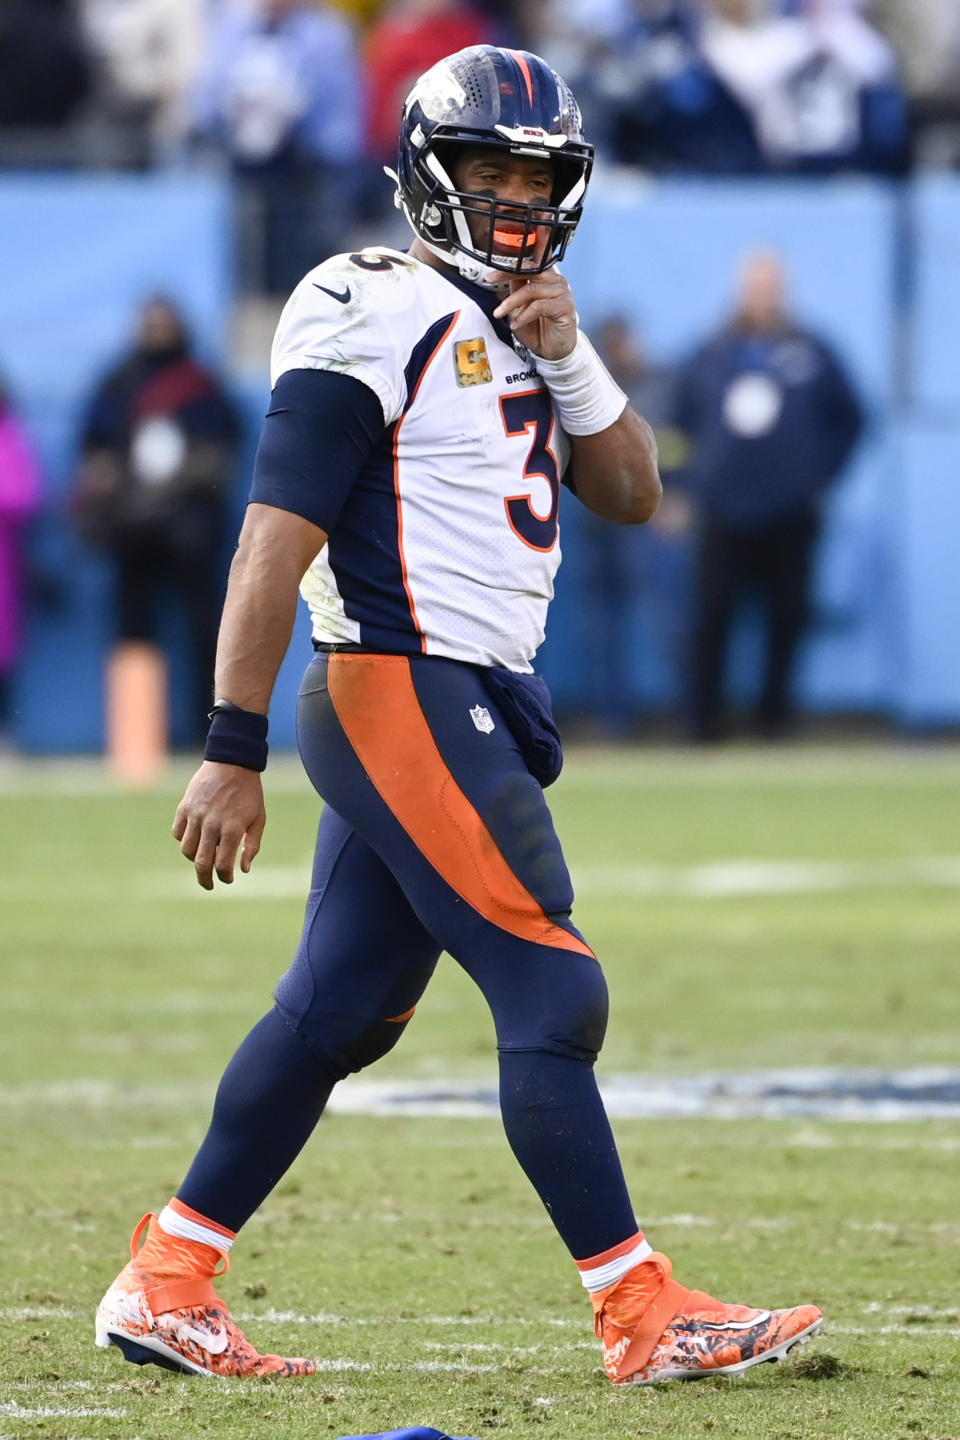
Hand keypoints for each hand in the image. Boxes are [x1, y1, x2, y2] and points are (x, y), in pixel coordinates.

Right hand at [172, 761, 265, 890]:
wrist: (232, 762)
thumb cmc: (249, 793)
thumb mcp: (258, 819)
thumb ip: (252, 846)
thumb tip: (244, 870)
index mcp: (232, 829)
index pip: (223, 865)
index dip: (225, 877)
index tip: (228, 879)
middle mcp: (212, 824)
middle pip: (201, 862)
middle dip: (205, 879)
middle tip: (209, 885)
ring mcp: (196, 815)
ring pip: (187, 849)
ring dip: (194, 859)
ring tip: (203, 858)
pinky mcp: (185, 807)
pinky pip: (178, 832)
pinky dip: (184, 840)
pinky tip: (195, 839)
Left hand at [493, 270, 577, 359]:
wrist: (553, 351)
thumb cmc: (540, 331)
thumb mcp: (520, 308)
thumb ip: (516, 290)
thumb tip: (503, 276)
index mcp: (547, 278)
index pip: (529, 264)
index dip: (510, 265)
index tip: (492, 273)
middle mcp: (557, 282)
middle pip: (531, 270)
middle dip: (508, 274)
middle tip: (491, 280)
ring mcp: (563, 293)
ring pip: (532, 289)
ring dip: (512, 302)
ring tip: (500, 313)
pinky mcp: (565, 307)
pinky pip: (539, 306)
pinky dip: (524, 315)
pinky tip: (516, 323)